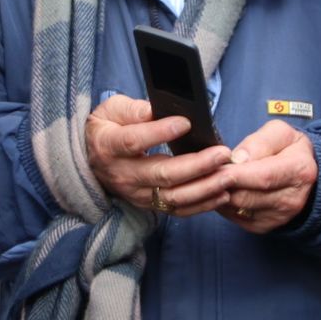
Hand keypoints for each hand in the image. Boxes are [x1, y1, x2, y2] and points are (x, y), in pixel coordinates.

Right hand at [86, 95, 232, 216]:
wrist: (92, 160)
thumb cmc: (107, 129)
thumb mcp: (111, 110)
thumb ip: (132, 109)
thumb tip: (156, 109)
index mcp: (109, 146)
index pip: (134, 141)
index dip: (159, 132)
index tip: (186, 123)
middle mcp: (123, 175)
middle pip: (162, 174)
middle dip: (197, 165)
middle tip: (223, 153)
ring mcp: (137, 194)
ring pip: (174, 197)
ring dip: (205, 188)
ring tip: (228, 176)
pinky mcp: (150, 205)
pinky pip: (178, 210)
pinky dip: (202, 205)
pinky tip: (222, 194)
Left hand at [217, 120, 317, 233]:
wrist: (302, 174)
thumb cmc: (288, 149)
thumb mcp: (280, 133)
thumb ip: (260, 141)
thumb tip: (238, 158)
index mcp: (299, 170)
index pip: (263, 177)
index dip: (236, 173)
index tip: (215, 165)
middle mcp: (292, 198)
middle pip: (246, 196)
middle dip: (222, 183)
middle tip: (205, 171)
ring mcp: (279, 216)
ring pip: (238, 208)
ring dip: (220, 194)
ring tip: (211, 178)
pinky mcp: (264, 226)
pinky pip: (235, 217)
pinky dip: (223, 203)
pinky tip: (221, 189)